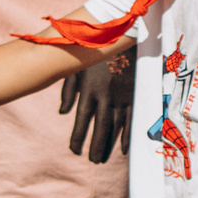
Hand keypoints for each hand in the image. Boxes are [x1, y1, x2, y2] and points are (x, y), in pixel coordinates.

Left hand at [60, 48, 133, 162]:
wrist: (125, 36)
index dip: (78, 137)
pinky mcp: (135, 94)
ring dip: (109, 145)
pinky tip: (124, 150)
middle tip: (92, 161)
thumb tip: (62, 112)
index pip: (82, 119)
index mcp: (89, 88)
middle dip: (95, 146)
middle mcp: (105, 95)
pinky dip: (128, 136)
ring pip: (115, 126)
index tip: (74, 151)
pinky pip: (131, 119)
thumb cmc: (97, 50)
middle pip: (100, 127)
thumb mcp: (78, 66)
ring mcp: (122, 96)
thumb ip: (68, 90)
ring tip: (102, 159)